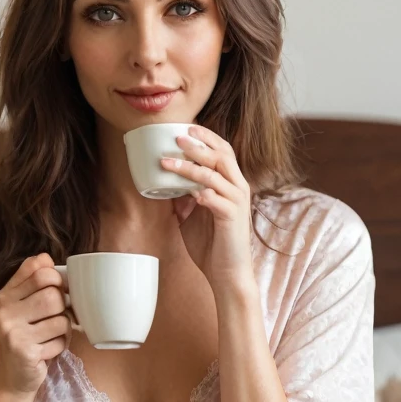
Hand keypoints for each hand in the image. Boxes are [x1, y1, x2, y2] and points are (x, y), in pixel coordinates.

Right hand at [0, 253, 71, 396]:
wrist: (12, 378)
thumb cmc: (24, 338)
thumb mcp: (22, 307)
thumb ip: (31, 281)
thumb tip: (46, 257)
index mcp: (5, 296)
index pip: (40, 271)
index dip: (58, 279)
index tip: (59, 290)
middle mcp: (5, 312)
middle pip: (53, 294)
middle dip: (63, 307)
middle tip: (57, 317)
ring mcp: (13, 332)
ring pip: (61, 318)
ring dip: (64, 329)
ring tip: (52, 335)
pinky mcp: (25, 351)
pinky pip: (60, 340)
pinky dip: (60, 346)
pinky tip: (47, 350)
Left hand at [162, 125, 255, 293]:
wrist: (226, 273)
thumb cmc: (211, 245)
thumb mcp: (191, 217)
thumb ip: (182, 199)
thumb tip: (163, 185)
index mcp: (229, 184)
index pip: (222, 151)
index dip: (206, 137)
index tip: (186, 127)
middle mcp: (237, 188)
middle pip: (222, 155)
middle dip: (199, 144)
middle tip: (177, 137)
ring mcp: (236, 202)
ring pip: (215, 174)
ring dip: (191, 166)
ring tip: (169, 162)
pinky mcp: (232, 218)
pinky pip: (217, 199)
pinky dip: (202, 193)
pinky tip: (189, 192)